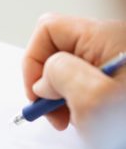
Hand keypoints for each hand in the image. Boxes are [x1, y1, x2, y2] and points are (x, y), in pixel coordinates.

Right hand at [23, 14, 125, 130]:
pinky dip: (74, 101)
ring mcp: (114, 62)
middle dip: (46, 83)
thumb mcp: (93, 99)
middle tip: (54, 113)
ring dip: (60, 96)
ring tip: (71, 119)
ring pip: (67, 69)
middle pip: (56, 50)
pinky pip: (82, 82)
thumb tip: (44, 79)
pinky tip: (84, 117)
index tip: (36, 92)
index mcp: (106, 37)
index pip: (48, 29)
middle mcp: (110, 44)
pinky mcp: (116, 78)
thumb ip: (58, 75)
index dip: (34, 60)